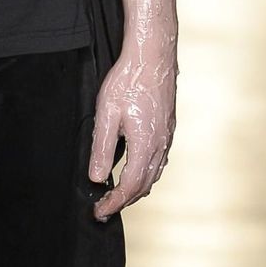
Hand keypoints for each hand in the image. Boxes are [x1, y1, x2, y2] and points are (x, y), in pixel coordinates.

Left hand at [88, 33, 176, 215]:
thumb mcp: (106, 114)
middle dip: (124, 201)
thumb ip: (102, 148)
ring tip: (117, 195)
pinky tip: (135, 170)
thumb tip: (97, 177)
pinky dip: (146, 174)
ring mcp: (167, 137)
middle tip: (104, 208)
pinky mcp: (168, 128)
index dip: (114, 203)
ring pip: (154, 174)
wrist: (153, 54)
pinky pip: (159, 161)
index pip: (130, 186)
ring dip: (136, 189)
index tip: (100, 212)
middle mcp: (160, 145)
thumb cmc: (129, 79)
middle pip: (145, 185)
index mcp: (145, 145)